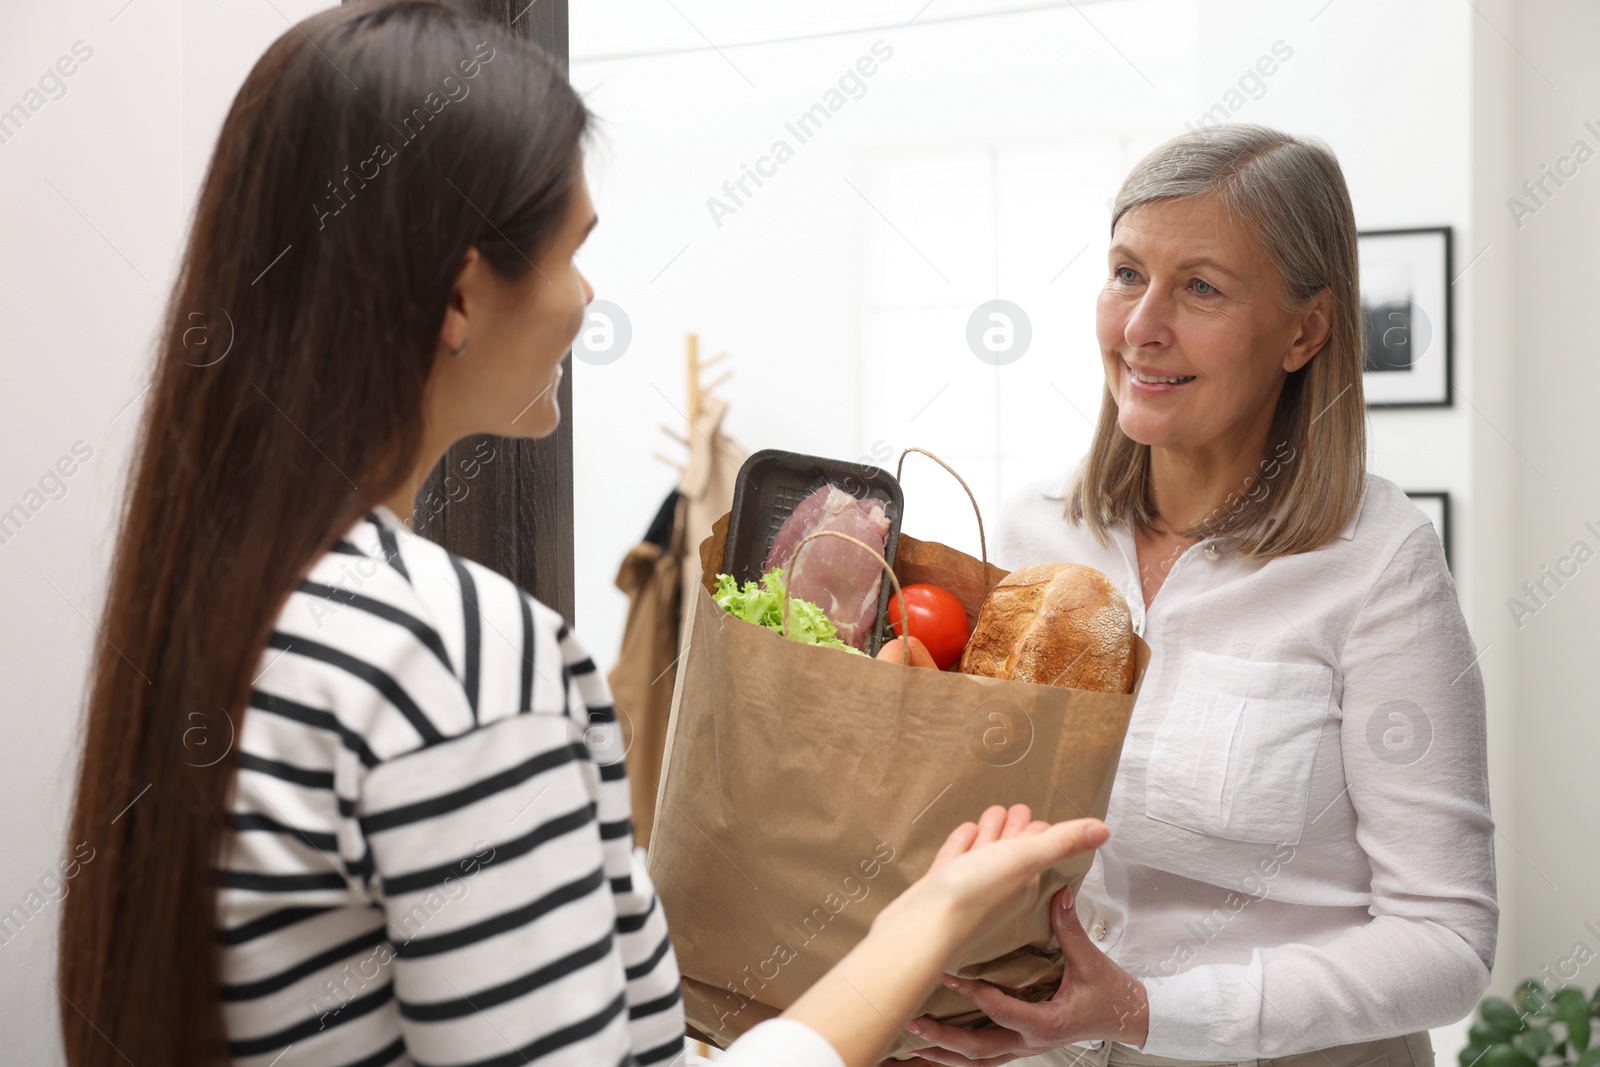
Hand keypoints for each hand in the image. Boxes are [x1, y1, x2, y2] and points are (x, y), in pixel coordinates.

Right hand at [875, 805, 1109, 968]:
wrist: (923, 928)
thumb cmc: (973, 896)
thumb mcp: (1023, 859)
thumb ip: (1061, 842)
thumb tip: (1104, 830)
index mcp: (1023, 883)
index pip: (1036, 851)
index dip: (1039, 831)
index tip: (1037, 815)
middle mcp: (999, 887)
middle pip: (1011, 851)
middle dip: (1014, 829)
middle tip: (1016, 809)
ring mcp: (968, 887)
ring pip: (984, 854)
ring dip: (990, 833)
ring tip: (992, 814)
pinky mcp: (941, 887)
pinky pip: (957, 860)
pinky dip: (963, 843)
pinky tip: (965, 833)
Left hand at [904, 885, 1149, 1064]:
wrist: (1126, 1018)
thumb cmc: (1108, 992)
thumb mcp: (1089, 959)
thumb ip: (1069, 927)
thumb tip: (1058, 891)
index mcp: (1048, 1022)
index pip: (1005, 1013)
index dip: (977, 996)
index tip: (950, 977)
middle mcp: (1031, 1042)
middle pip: (981, 1049)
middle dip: (945, 1037)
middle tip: (915, 1019)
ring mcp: (1024, 1049)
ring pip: (977, 1062)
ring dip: (943, 1055)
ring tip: (911, 1045)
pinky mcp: (1019, 1048)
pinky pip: (982, 1060)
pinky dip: (955, 1059)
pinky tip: (931, 1055)